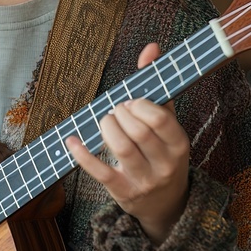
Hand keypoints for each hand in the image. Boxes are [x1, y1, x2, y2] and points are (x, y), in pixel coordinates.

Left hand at [66, 43, 189, 244]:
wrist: (165, 204)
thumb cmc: (162, 152)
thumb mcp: (167, 123)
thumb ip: (157, 85)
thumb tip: (151, 47)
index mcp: (179, 144)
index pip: (160, 118)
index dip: (139, 104)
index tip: (130, 102)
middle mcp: (165, 165)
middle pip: (138, 131)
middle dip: (120, 114)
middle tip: (115, 111)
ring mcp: (144, 181)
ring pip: (122, 149)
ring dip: (107, 128)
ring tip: (105, 122)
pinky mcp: (123, 193)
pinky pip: (100, 172)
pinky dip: (82, 154)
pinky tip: (71, 140)